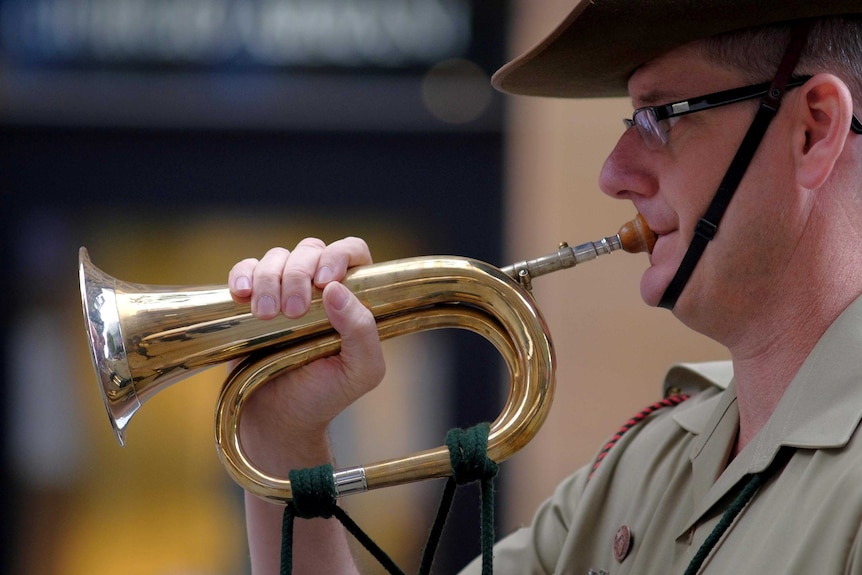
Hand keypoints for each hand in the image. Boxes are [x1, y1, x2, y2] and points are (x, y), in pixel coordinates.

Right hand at [228, 237, 385, 471]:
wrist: (278, 419)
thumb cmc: (325, 395)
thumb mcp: (361, 371)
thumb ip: (363, 330)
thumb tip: (337, 289)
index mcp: (352, 297)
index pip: (353, 252)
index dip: (340, 255)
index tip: (325, 281)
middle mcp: (319, 287)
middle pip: (310, 250)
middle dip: (299, 274)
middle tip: (291, 311)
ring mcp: (284, 289)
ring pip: (277, 257)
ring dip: (269, 279)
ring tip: (266, 314)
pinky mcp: (251, 299)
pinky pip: (245, 269)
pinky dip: (242, 275)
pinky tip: (242, 295)